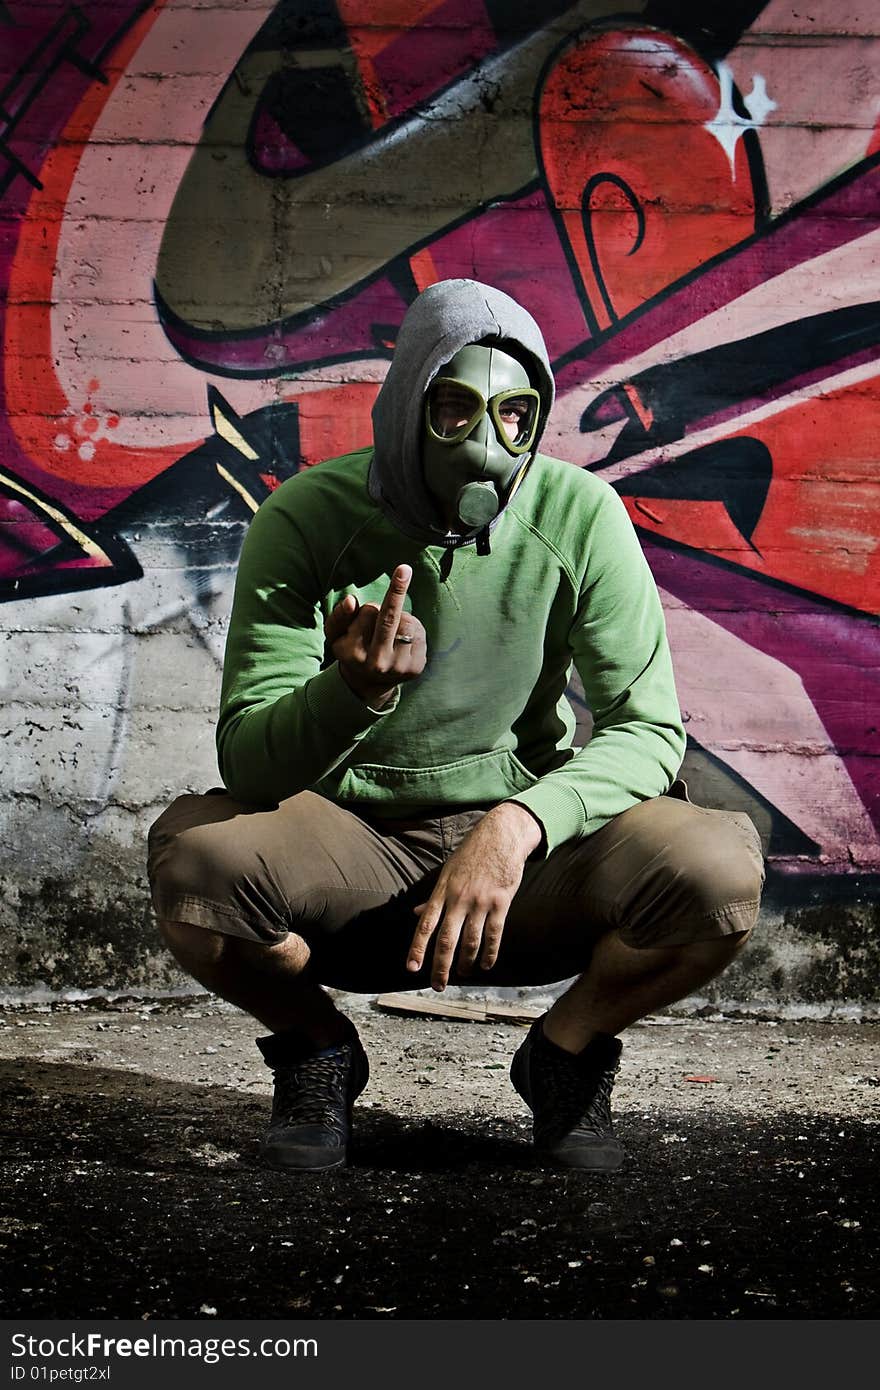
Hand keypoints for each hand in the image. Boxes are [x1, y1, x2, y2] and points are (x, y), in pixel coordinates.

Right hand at [325, 564, 426, 707]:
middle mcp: (377, 663)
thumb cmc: (351, 649)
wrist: (369, 682)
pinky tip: (402, 640)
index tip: (365, 612)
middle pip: (390, 619)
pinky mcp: (416, 668)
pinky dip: (413, 630)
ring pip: (408, 623)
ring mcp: (399, 668)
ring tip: (392, 629)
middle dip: (397, 591)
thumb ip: (339, 616)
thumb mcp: (336, 634)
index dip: (368, 608)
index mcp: (354, 653)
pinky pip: (420, 635)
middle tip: (404, 568)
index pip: (368, 614)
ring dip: (402, 618)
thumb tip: (351, 601)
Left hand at [407, 802, 542, 989]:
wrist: (500, 835)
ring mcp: (480, 901)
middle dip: (441, 966)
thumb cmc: (471, 854)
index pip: (425, 925)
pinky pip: (494, 935)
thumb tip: (415, 914)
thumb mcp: (447, 872)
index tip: (412, 968)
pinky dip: (490, 954)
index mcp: (442, 891)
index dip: (417, 948)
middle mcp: (459, 898)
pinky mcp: (501, 902)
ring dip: (466, 963)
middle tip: (438, 984)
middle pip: (446, 940)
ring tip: (462, 974)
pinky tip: (486, 965)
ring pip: (470, 942)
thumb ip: (433, 897)